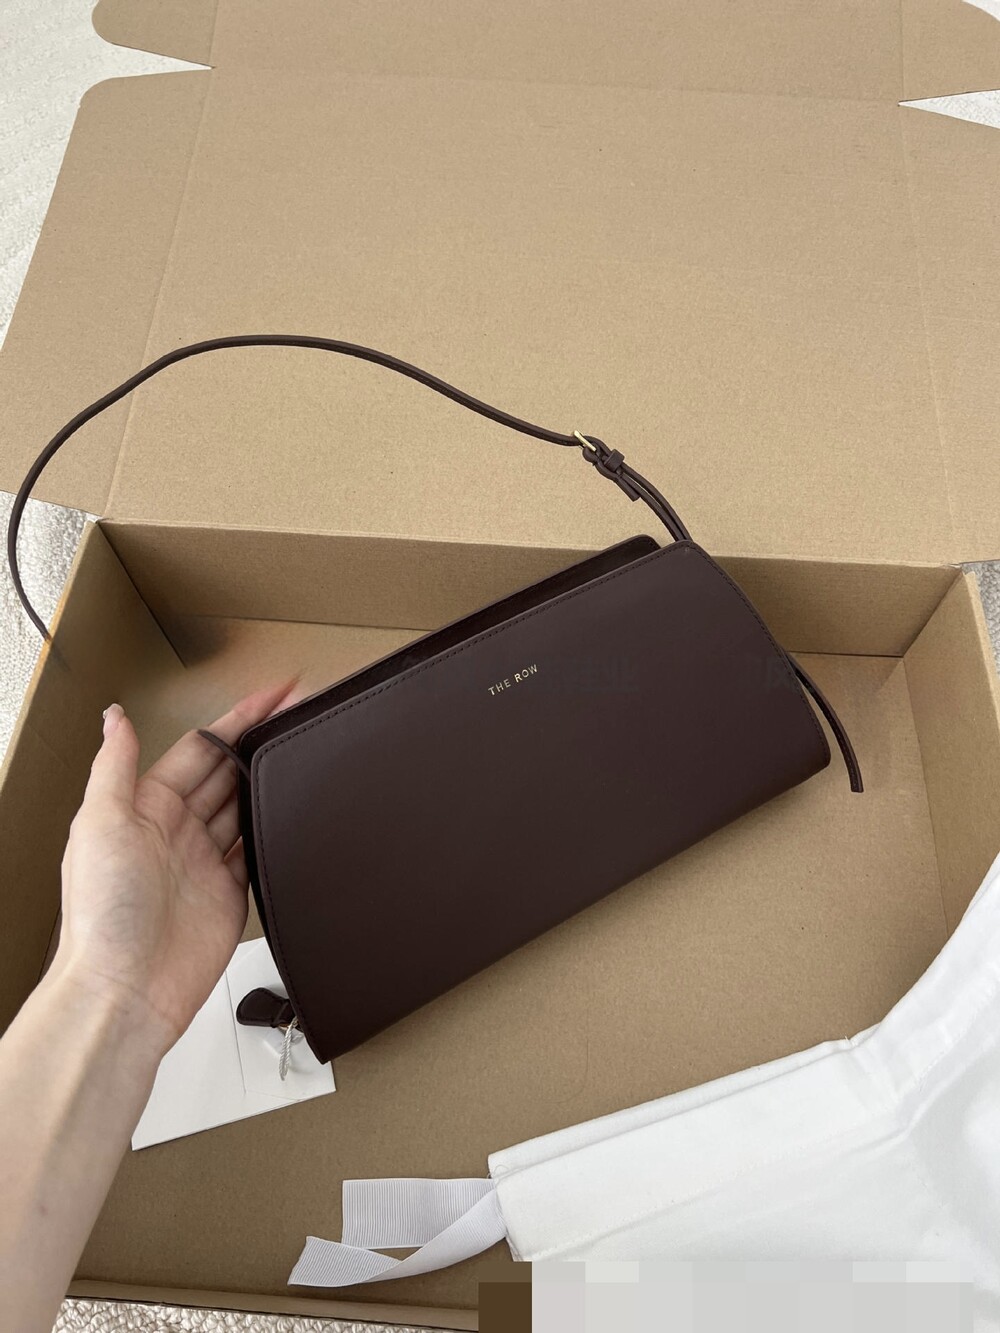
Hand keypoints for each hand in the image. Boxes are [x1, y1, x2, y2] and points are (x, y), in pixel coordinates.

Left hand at [53, 679, 302, 1054]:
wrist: (126, 991)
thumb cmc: (102, 915)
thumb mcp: (99, 824)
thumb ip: (113, 766)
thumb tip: (113, 716)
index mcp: (143, 807)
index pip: (199, 748)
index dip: (236, 719)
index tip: (269, 696)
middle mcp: (175, 832)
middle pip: (226, 773)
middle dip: (259, 742)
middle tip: (297, 714)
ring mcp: (203, 863)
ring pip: (245, 807)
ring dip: (269, 780)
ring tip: (298, 752)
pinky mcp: (229, 895)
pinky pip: (256, 854)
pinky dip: (273, 833)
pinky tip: (288, 814)